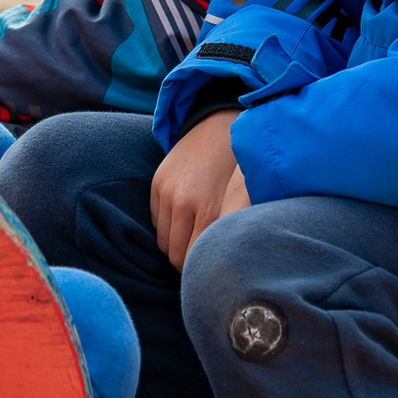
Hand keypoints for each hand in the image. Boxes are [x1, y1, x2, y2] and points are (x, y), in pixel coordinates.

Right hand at [153, 110, 242, 269]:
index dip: (198, 269)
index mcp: (209, 210)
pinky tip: (183, 218)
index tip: (206, 270)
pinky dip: (167, 225)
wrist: (218, 126)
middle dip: (185, 262)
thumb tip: (221, 263)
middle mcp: (183, 203)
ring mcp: (166, 193)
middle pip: (174, 254)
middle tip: (199, 258)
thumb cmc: (237, 168)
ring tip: (191, 237)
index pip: (192, 259)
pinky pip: (155, 220)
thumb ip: (229, 232)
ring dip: (175, 244)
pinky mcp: (156, 183)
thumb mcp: (241, 201)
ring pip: (162, 240)